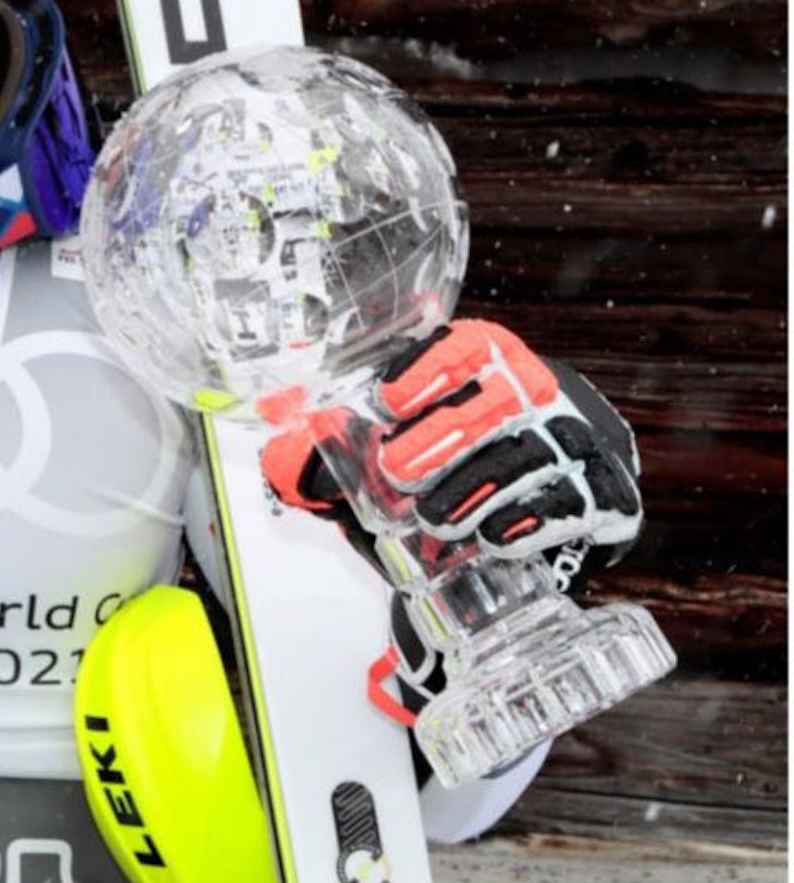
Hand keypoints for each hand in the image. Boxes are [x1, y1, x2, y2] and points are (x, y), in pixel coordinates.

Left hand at [264, 319, 642, 565]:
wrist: (548, 490)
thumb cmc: (458, 457)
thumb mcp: (395, 445)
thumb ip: (334, 452)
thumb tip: (280, 461)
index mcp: (487, 363)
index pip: (465, 346)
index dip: (428, 369)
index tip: (388, 402)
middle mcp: (537, 395)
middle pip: (495, 403)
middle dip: (446, 437)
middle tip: (400, 471)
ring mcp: (574, 443)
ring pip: (530, 456)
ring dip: (478, 488)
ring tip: (436, 517)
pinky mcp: (603, 494)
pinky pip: (574, 501)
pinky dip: (533, 520)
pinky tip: (497, 536)